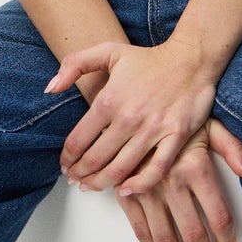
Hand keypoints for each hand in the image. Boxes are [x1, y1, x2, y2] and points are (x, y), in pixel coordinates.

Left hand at [49, 36, 218, 193]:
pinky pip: (155, 170)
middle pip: (95, 160)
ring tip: (91, 187)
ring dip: (100, 183)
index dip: (67, 159)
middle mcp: (129, 118)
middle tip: (75, 180)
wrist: (190, 59)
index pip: (78, 141)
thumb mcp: (108, 51)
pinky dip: (138, 185)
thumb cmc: (149, 58)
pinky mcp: (176, 137)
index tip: (64, 166)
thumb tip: (51, 88)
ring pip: (120, 169)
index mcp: (109, 100)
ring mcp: (153, 130)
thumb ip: (74, 65)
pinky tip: (125, 190)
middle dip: (80, 175)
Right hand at [116, 118, 241, 241]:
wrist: (134, 104)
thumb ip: (232, 148)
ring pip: (164, 237)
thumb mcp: (209, 124)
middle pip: (192, 232)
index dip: (226, 237)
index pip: (218, 214)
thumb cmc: (174, 114)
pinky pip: (139, 227)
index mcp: (195, 167)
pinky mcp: (127, 192)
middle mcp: (171, 182)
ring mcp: (146, 190)